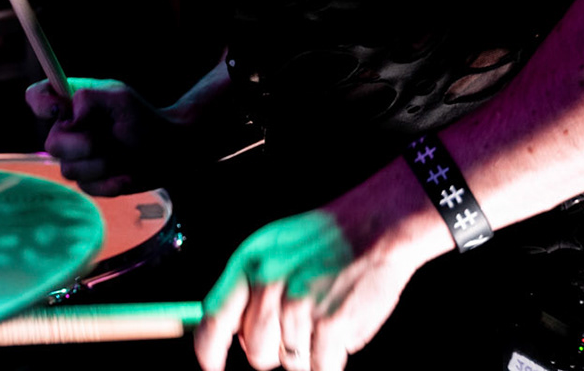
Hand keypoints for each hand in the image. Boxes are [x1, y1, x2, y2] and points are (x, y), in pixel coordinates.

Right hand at [23, 77, 185, 195]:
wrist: (167, 152)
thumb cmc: (144, 119)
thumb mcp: (121, 98)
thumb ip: (90, 99)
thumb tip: (70, 116)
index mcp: (72, 103)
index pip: (38, 96)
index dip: (41, 102)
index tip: (59, 108)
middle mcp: (68, 130)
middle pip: (52, 143)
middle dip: (84, 145)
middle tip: (107, 139)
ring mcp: (76, 158)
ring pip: (70, 169)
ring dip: (102, 164)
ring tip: (122, 154)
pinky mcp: (88, 181)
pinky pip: (88, 187)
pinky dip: (111, 182)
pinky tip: (126, 173)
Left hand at [193, 202, 426, 370]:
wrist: (373, 226)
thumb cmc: (326, 238)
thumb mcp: (273, 246)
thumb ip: (249, 284)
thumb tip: (229, 327)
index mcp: (249, 263)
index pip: (214, 317)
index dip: (209, 349)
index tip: (211, 364)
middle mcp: (268, 283)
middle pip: (256, 352)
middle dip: (275, 349)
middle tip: (298, 325)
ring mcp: (298, 305)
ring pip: (291, 363)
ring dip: (308, 350)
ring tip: (324, 315)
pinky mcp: (329, 324)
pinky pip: (322, 367)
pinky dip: (333, 358)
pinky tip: (341, 326)